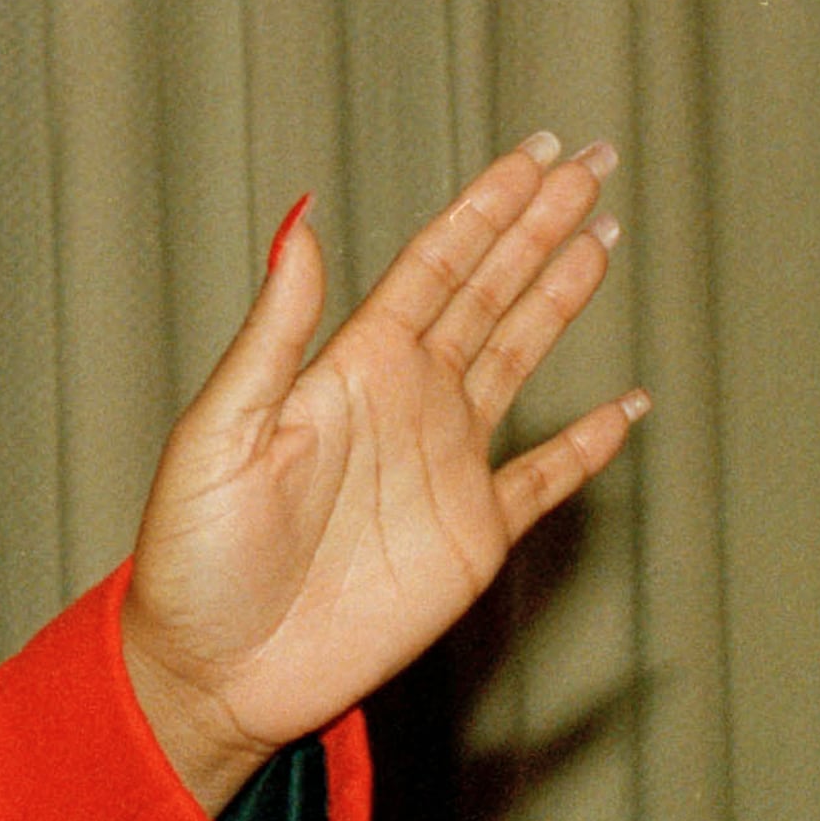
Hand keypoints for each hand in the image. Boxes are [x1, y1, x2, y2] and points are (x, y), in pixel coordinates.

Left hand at [117, 134, 644, 808]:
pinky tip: (626, 406)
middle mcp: (404, 401)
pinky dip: (588, 445)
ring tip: (605, 238)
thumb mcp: (218, 431)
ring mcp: (444, 465)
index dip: (487, 208)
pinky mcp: (471, 539)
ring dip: (561, 299)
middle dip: (540, 227)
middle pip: (488, 292)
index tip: (537, 154)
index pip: (435, 265)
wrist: (213, 666)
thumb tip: (302, 221)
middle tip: (594, 161)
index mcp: (349, 366)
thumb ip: (275, 332)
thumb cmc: (193, 550)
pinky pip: (544, 479)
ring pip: (519, 359)